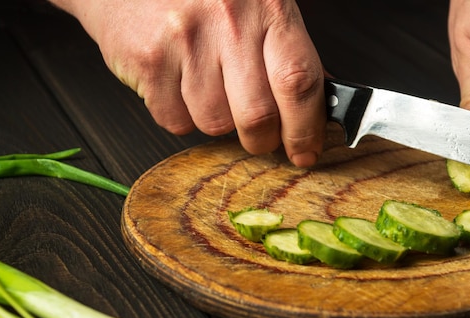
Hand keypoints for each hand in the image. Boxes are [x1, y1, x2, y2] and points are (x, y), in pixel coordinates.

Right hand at [52, 0, 325, 166]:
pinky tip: (179, 84)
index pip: (299, 81)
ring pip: (215, 124)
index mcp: (268, 6)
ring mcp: (186, 40)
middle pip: (258, 116)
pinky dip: (181, 115)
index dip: (306, 127)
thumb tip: (320, 104)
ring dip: (216, 121)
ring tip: (208, 89)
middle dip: (261, 140)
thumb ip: (287, 54)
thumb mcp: (257, 8)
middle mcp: (229, 20)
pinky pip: (176, 120)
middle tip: (259, 136)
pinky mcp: (150, 60)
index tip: (305, 151)